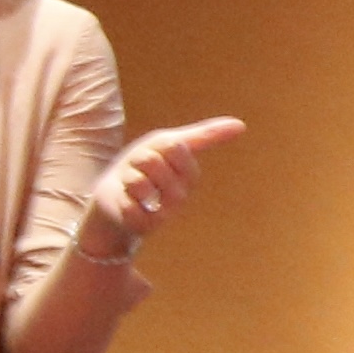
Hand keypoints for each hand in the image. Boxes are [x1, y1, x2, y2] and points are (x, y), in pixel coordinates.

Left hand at [89, 115, 241, 249]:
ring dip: (126, 178)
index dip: (156, 145)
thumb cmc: (141, 168)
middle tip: (137, 168)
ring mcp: (163, 214)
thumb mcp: (164, 144)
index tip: (155, 151)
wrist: (111, 200)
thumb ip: (202, 136)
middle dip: (137, 159)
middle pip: (152, 161)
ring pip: (139, 182)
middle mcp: (180, 196)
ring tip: (129, 186)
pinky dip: (122, 199)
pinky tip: (125, 202)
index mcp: (188, 175)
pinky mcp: (143, 227)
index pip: (177, 148)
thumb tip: (241, 125)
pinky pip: (130, 206)